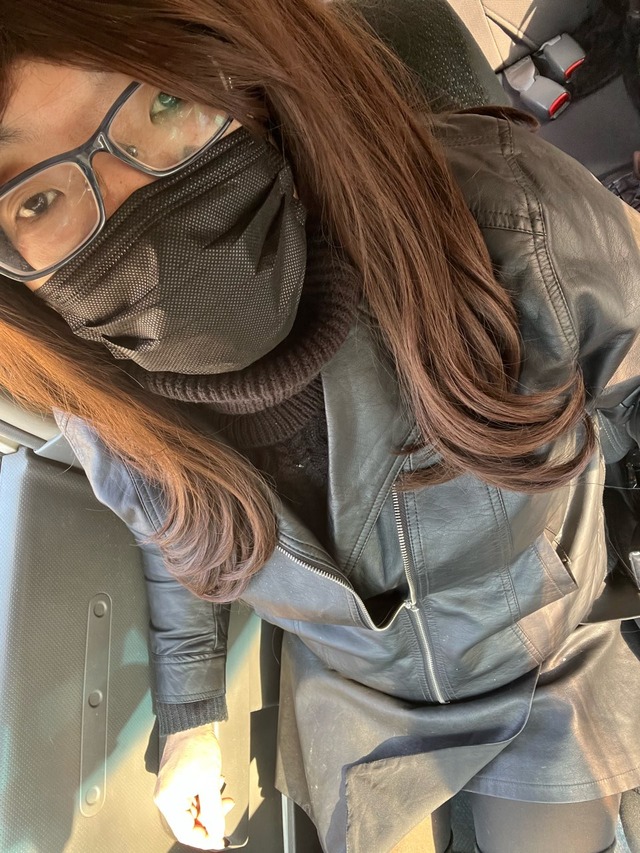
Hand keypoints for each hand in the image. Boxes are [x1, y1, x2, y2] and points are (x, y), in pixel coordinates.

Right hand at [154, 722, 234, 849]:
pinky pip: (191, 797)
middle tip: (225, 815)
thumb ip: (214, 811)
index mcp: (168, 799)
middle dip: (210, 819)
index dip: (204, 839)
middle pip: (189, 821)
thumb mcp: (210, 782)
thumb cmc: (195, 746)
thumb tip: (217, 831)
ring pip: (192, 810)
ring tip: (224, 799)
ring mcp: (170, 789)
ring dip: (210, 807)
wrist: (192, 724)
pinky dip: (205, 796)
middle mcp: (165, 796)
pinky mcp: (177, 781)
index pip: (185, 833)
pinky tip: (215, 788)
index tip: (219, 840)